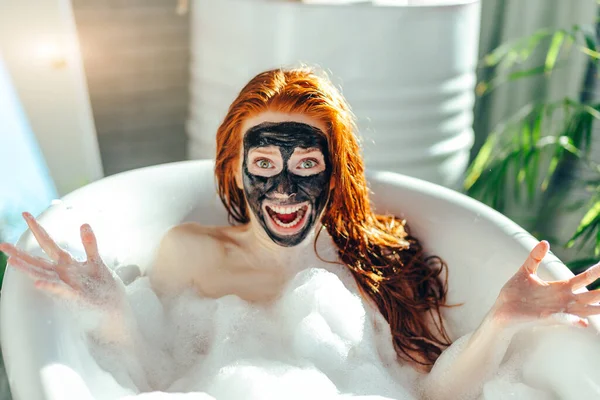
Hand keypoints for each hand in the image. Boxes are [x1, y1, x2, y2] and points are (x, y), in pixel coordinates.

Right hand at [0, 212, 124, 309]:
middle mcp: (64, 275)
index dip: (37, 229)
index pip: (48, 244)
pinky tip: (38, 283)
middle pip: (39, 261)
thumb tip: (84, 223)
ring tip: (11, 260)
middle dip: (21, 253)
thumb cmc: (102, 288)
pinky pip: (63, 291)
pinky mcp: (79, 297)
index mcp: (67, 265)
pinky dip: (51, 287)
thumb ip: (89, 244)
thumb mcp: (96, 262)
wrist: (114, 312)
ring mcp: (69, 286)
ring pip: (45, 275)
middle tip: (1, 244)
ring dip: (28, 269)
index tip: (25, 214)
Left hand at [494, 240, 599, 328]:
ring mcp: (556, 310)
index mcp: (560, 288)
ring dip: (596, 308)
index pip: (584, 279)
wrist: (500, 309)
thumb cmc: (514, 293)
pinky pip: (562, 319)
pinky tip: (583, 322)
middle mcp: (563, 300)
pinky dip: (572, 320)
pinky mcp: (545, 318)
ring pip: (583, 310)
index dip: (597, 271)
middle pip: (590, 295)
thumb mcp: (526, 270)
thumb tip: (545, 242)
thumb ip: (536, 257)